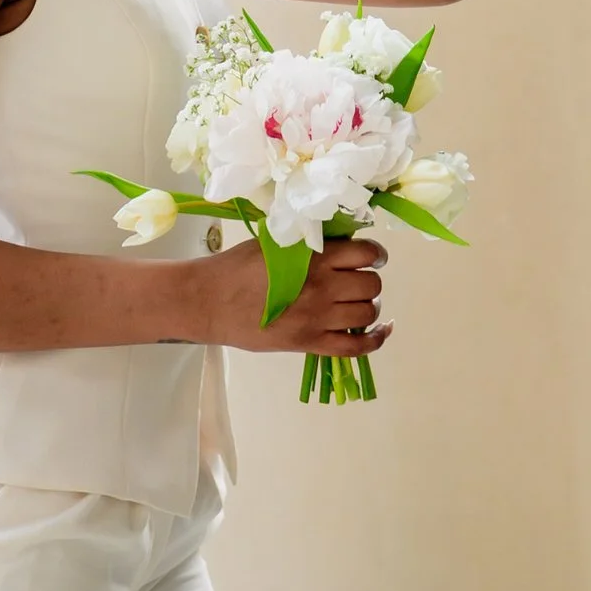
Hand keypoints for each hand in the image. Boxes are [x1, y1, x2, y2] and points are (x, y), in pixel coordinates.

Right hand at [185, 234, 391, 360]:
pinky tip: (380, 331)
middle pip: (371, 284)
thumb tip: (343, 244)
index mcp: (314, 258)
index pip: (366, 252)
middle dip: (369, 280)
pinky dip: (375, 340)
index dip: (375, 254)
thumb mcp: (278, 242)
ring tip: (354, 303)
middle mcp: (323, 287)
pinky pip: (356, 347)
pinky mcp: (309, 344)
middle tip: (356, 281)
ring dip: (368, 307)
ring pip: (367, 313)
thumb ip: (312, 244)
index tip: (372, 256)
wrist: (210, 300)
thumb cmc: (238, 267)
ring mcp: (318, 318)